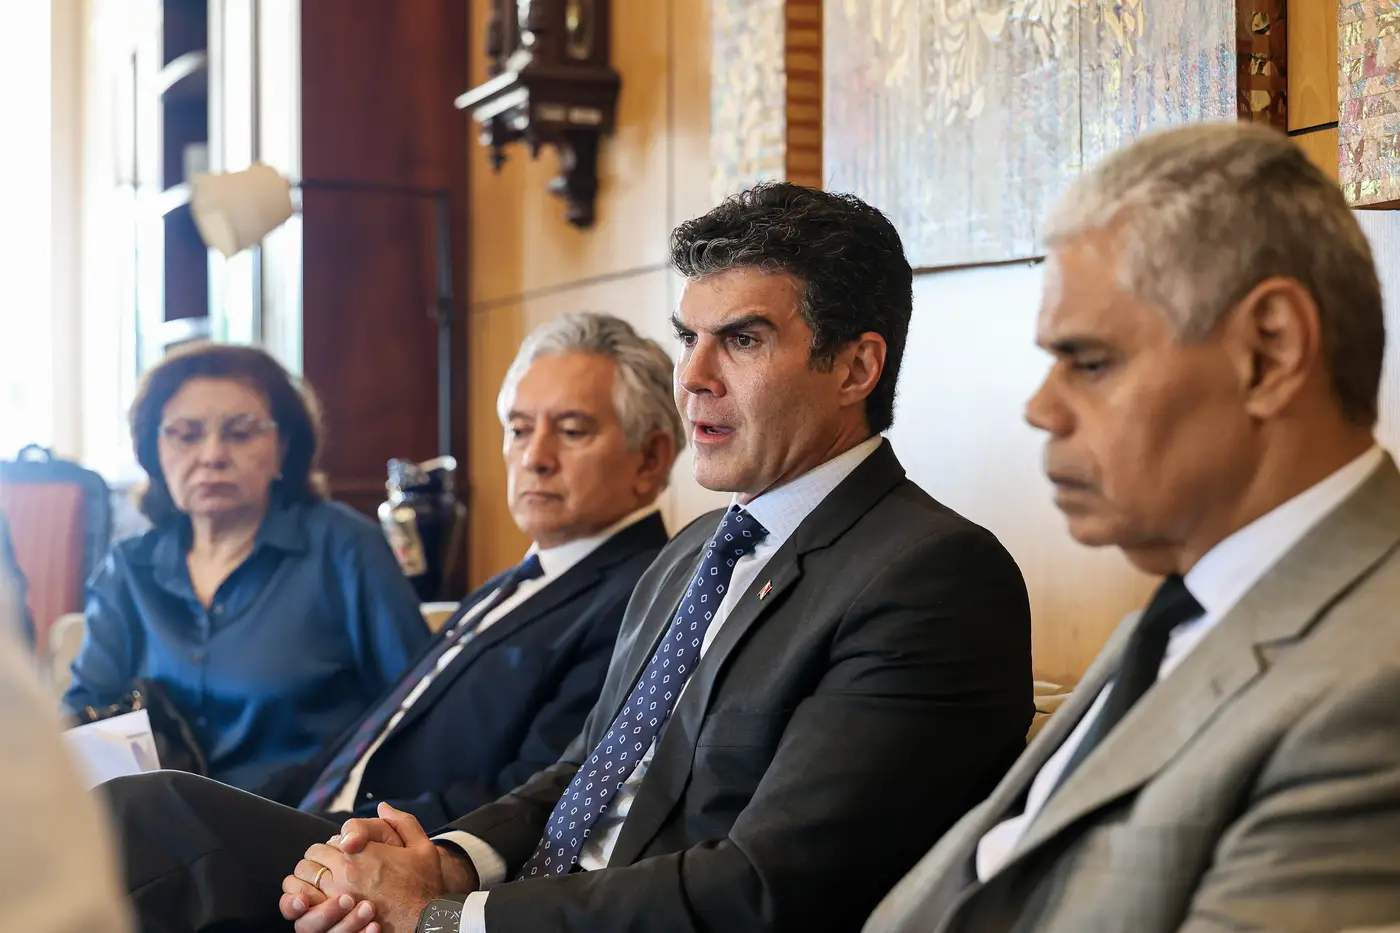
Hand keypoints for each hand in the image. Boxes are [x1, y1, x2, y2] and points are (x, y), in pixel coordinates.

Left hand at [284, 804, 442, 932]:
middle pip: (310, 860)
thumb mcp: (422, 848)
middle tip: (326, 870)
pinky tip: (312, 905)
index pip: (326, 844)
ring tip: (316, 888)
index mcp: (361, 854)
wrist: (425, 921)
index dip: (332, 849)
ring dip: (306, 882)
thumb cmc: (424, 887)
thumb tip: (383, 808)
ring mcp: (336, 898)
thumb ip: (403, 822)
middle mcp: (344, 873)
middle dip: (316, 863)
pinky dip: (303, 904)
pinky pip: (304, 908)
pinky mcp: (334, 919)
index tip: (341, 857)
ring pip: (301, 883)